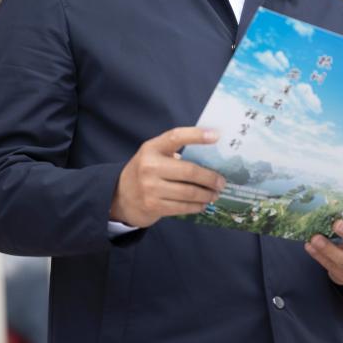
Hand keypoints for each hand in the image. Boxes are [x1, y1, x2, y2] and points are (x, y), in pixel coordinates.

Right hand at [110, 127, 225, 227]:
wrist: (120, 196)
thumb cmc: (146, 171)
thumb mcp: (154, 155)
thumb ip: (175, 153)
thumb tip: (211, 159)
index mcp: (152, 148)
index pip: (175, 137)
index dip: (196, 135)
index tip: (216, 136)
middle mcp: (149, 166)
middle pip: (189, 171)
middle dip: (210, 178)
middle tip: (222, 181)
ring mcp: (150, 188)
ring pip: (188, 192)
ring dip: (206, 194)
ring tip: (215, 194)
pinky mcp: (153, 206)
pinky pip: (182, 207)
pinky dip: (196, 206)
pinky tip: (202, 204)